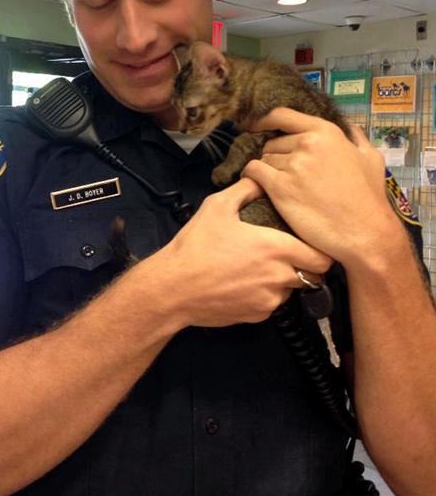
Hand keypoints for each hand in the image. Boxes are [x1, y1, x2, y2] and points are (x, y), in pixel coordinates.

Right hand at [141, 177, 331, 328]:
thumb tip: (260, 179)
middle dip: (306, 266)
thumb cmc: (195, 247)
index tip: (310, 243)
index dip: (320, 250)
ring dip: (284, 280)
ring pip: (292, 290)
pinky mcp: (258, 316)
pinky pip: (272, 304)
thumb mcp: (217, 207)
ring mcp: (269, 300)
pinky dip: (266, 294)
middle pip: (313, 276)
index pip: (322, 257)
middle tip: (289, 254)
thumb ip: (245, 189)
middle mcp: (278, 277)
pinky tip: (245, 282)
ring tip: (261, 267)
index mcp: (275, 248)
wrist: (174, 288)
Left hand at [241, 108, 394, 264]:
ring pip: (263, 158)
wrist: (365, 232)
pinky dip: (252, 177)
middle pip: (272, 142)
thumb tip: (347, 125)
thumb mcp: (371, 157)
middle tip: (284, 173)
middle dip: (274, 155)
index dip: (263, 121)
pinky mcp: (280, 187)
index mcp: (325, 131)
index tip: (254, 126)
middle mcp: (307, 143)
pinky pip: (253, 172)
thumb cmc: (369, 197)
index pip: (281, 115)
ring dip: (267, 170)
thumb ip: (356, 136)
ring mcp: (293, 165)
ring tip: (281, 185)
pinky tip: (258, 185)